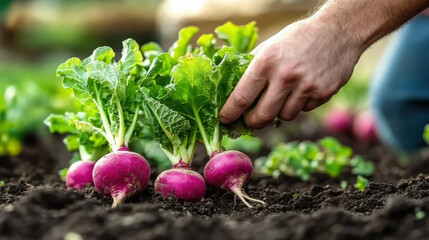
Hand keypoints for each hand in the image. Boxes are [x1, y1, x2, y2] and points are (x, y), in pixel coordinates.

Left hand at [219, 17, 362, 127]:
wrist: (338, 31)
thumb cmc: (298, 38)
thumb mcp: (270, 45)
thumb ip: (253, 66)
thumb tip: (233, 89)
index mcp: (266, 62)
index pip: (241, 97)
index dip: (230, 112)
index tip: (224, 118)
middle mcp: (285, 76)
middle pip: (262, 116)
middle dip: (252, 121)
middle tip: (250, 119)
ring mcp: (306, 86)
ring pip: (284, 116)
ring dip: (279, 111)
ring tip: (283, 95)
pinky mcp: (323, 93)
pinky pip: (304, 110)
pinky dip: (300, 105)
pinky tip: (303, 88)